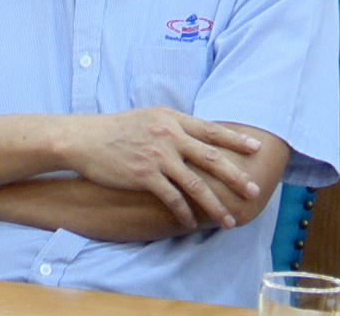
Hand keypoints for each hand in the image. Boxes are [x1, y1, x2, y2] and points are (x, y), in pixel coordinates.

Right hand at [58, 107, 262, 228]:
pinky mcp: (143, 175)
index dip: (236, 140)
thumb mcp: (147, 118)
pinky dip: (184, 212)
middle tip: (254, 191)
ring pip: (195, 184)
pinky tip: (191, 221)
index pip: (211, 129)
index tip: (256, 148)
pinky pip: (172, 197)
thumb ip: (173, 127)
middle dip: (236, 177)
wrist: (82, 139)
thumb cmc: (114, 129)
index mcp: (170, 118)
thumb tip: (198, 138)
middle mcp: (167, 135)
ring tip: (229, 220)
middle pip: (211, 158)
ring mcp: (156, 155)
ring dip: (215, 205)